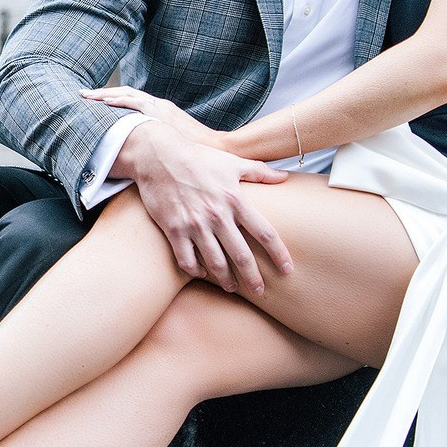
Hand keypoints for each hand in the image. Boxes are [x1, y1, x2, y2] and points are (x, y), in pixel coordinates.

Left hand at [81, 86, 214, 144]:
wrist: (215, 151)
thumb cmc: (195, 152)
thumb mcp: (172, 143)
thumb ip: (157, 141)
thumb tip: (142, 152)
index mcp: (160, 110)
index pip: (131, 99)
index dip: (112, 98)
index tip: (95, 100)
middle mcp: (157, 106)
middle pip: (125, 94)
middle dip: (103, 94)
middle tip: (84, 95)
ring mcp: (158, 109)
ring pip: (127, 95)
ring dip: (106, 95)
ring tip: (89, 96)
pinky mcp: (160, 114)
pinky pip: (135, 104)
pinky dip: (119, 101)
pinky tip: (105, 102)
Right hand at [114, 122, 291, 298]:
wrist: (158, 155)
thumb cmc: (197, 158)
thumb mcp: (232, 161)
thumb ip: (260, 171)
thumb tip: (284, 176)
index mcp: (235, 199)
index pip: (265, 233)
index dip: (278, 254)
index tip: (287, 269)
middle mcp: (217, 215)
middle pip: (242, 255)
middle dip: (253, 277)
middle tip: (260, 291)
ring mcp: (194, 224)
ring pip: (215, 262)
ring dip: (226, 279)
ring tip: (232, 287)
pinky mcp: (174, 229)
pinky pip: (187, 259)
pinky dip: (196, 270)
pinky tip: (202, 272)